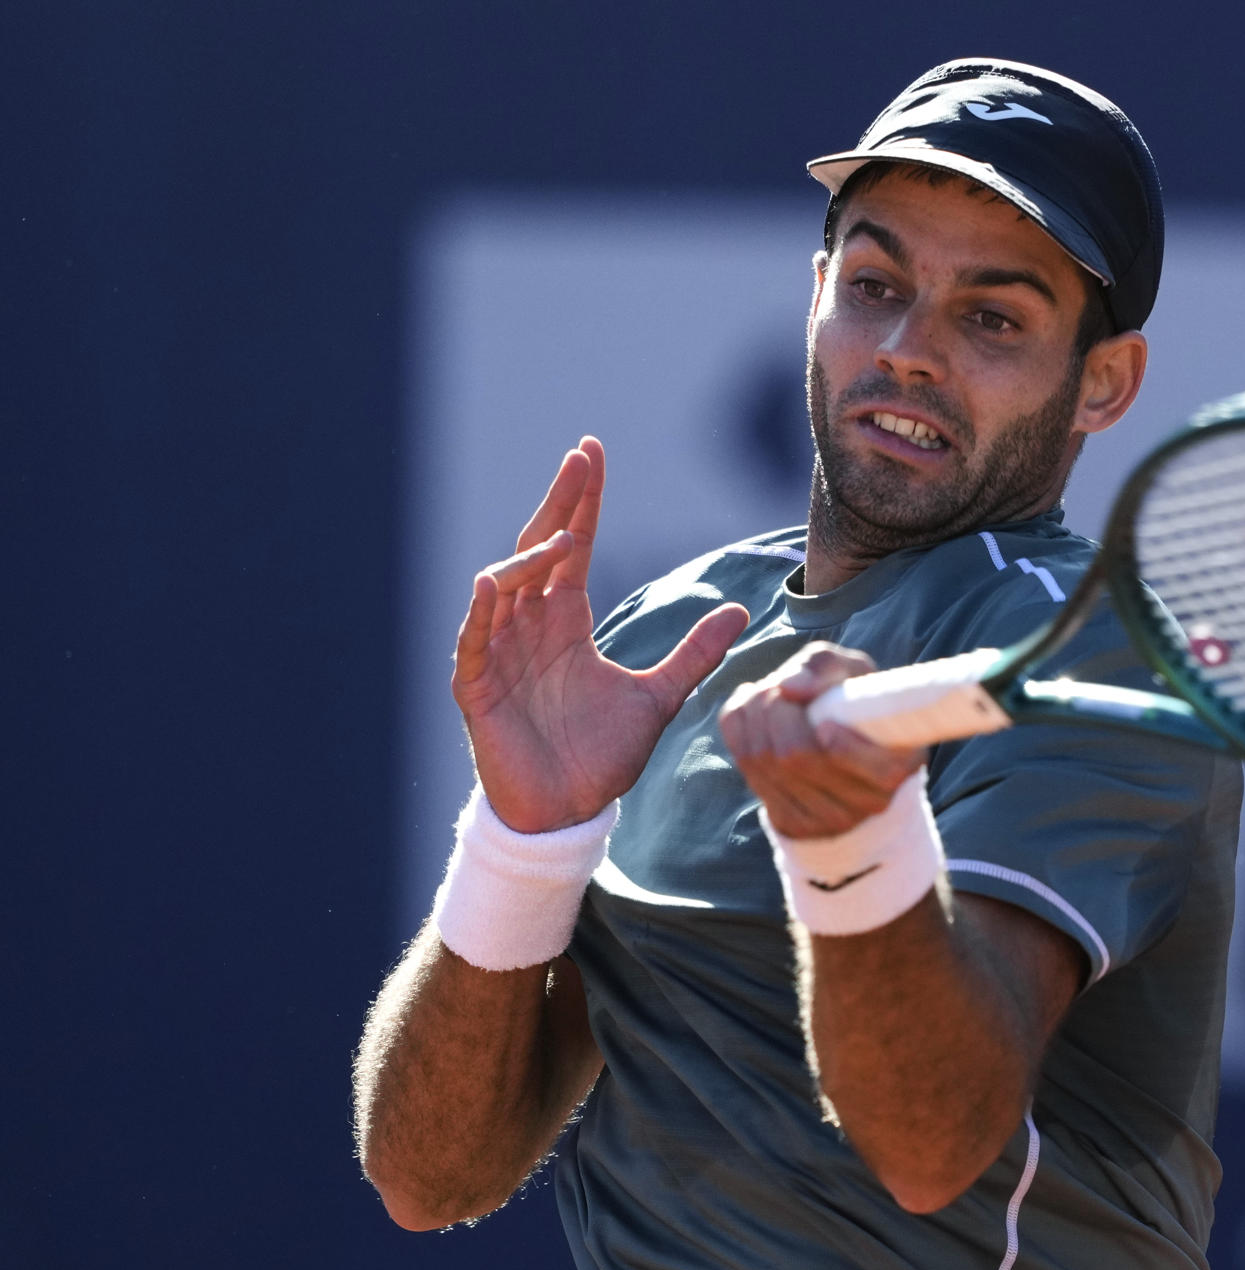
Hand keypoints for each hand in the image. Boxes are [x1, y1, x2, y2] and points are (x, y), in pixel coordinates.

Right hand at [453, 437, 748, 831]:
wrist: (568, 814)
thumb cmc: (601, 756)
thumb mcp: (659, 697)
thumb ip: (694, 653)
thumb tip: (740, 610)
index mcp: (567, 620)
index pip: (574, 546)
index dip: (583, 501)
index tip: (592, 453)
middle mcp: (531, 626)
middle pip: (539, 549)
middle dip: (558, 503)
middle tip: (579, 458)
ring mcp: (501, 654)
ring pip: (505, 586)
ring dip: (529, 560)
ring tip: (561, 542)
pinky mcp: (478, 687)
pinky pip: (475, 640)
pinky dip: (483, 612)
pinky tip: (493, 584)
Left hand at [719, 643, 927, 837]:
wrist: (838, 742)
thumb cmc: (850, 700)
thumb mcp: (849, 670)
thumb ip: (823, 666)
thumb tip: (787, 687)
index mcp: (899, 765)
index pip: (870, 768)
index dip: (839, 744)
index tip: (823, 720)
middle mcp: (869, 801)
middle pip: (796, 756)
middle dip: (775, 710)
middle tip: (774, 688)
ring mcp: (829, 819)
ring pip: (765, 764)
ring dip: (753, 719)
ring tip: (762, 696)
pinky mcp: (793, 823)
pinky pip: (748, 773)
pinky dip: (740, 736)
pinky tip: (751, 719)